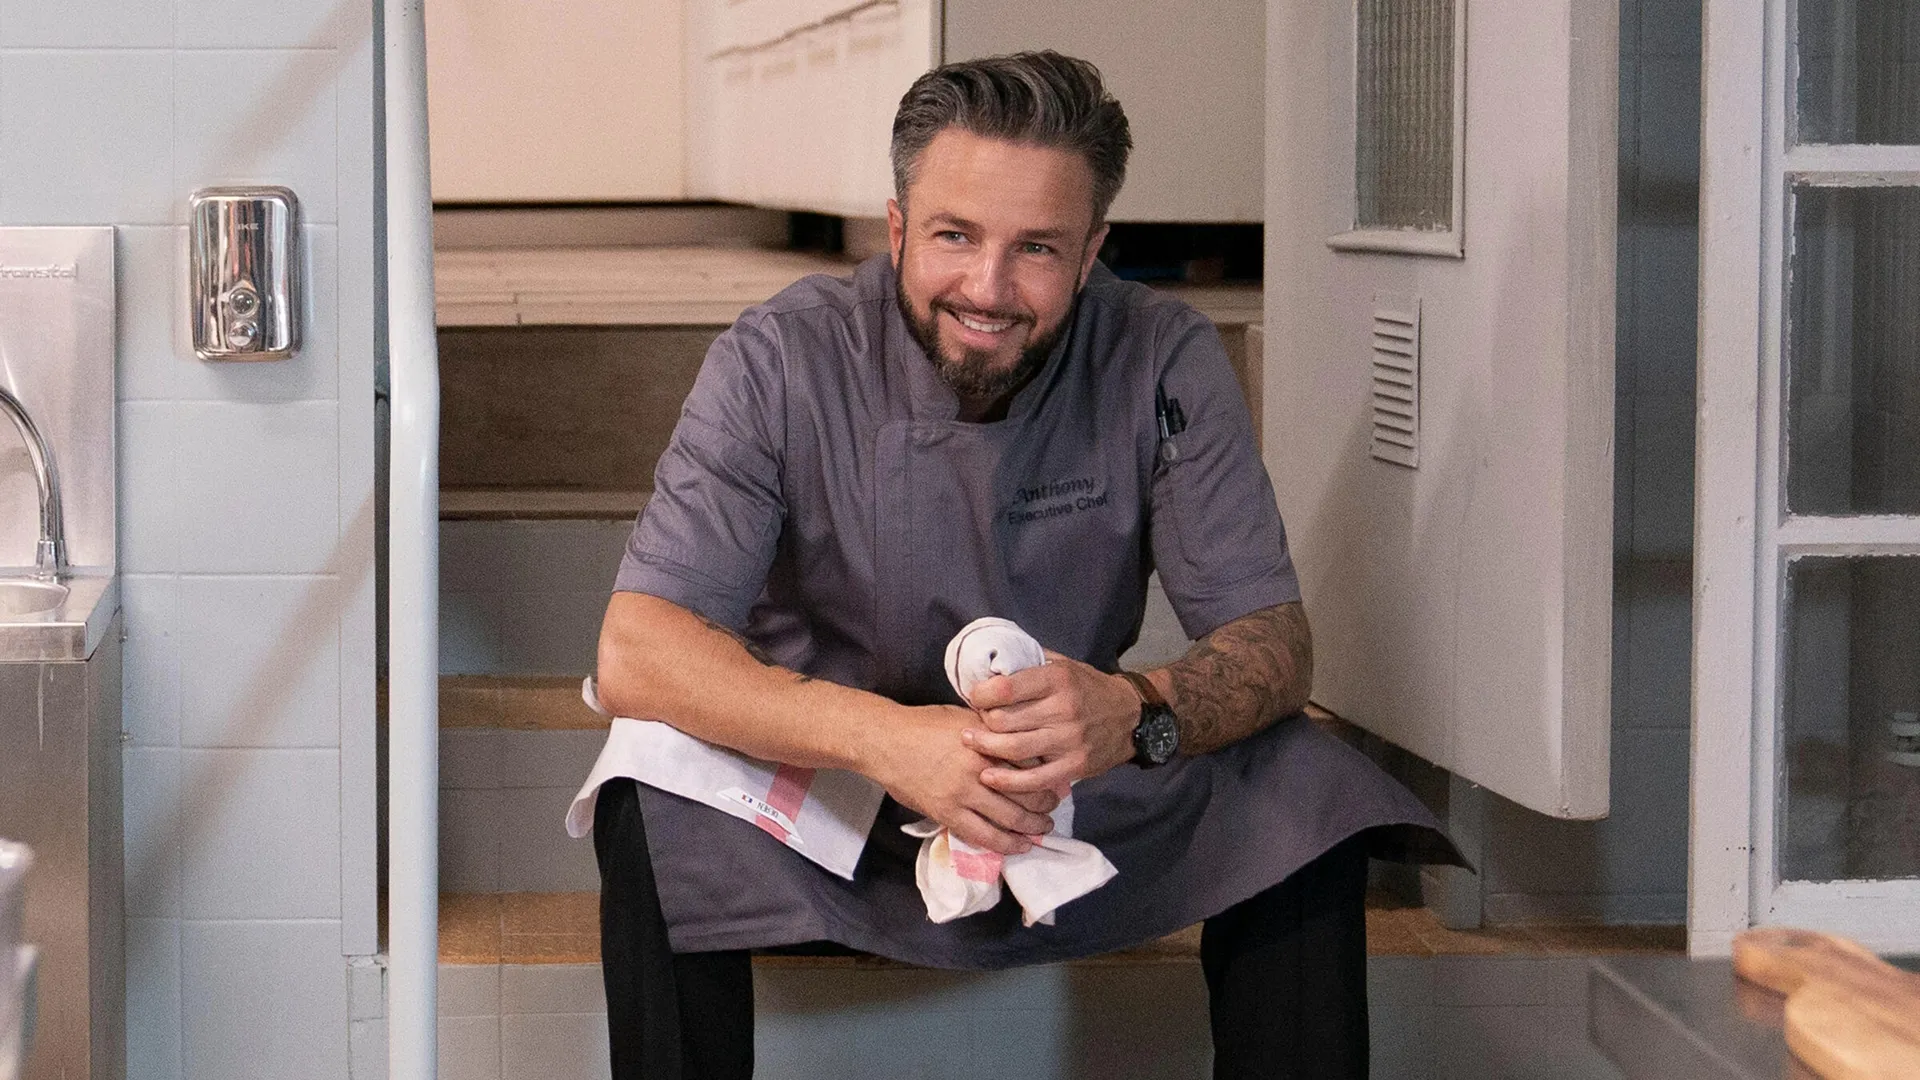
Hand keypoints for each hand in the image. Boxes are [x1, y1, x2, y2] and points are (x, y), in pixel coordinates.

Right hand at [866, 705, 1053, 854]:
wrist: (886, 742)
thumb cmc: (924, 725)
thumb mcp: (965, 716)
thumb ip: (993, 729)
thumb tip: (1021, 738)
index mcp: (987, 741)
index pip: (1030, 761)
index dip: (1048, 773)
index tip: (1057, 778)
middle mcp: (980, 768)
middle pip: (1026, 791)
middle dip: (1046, 802)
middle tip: (1054, 806)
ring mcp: (963, 793)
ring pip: (1010, 817)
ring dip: (1032, 826)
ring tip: (1042, 828)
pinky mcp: (948, 813)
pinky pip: (984, 835)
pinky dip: (1006, 844)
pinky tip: (1019, 846)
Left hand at [961, 650, 1140, 795]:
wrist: (1130, 716)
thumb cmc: (1088, 688)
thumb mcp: (1064, 664)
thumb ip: (1030, 662)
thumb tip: (991, 660)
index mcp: (1057, 680)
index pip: (1006, 688)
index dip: (981, 694)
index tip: (974, 697)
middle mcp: (1063, 709)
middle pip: (1004, 721)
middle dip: (981, 723)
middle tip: (970, 724)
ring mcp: (1069, 740)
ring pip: (1013, 749)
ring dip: (986, 749)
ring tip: (971, 744)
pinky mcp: (1074, 765)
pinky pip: (1034, 779)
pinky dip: (1007, 781)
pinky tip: (989, 777)